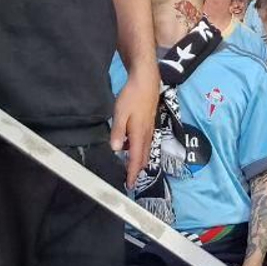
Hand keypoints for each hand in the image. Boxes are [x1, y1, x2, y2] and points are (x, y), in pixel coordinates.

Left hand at [111, 63, 158, 189]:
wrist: (146, 81)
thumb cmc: (132, 96)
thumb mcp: (121, 113)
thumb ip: (118, 132)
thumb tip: (116, 150)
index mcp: (139, 134)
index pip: (137, 158)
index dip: (133, 172)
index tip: (130, 184)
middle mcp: (147, 134)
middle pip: (144, 157)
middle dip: (138, 170)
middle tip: (131, 180)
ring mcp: (150, 128)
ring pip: (146, 149)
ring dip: (140, 160)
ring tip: (131, 168)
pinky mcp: (149, 123)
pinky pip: (145, 142)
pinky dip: (140, 150)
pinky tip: (132, 147)